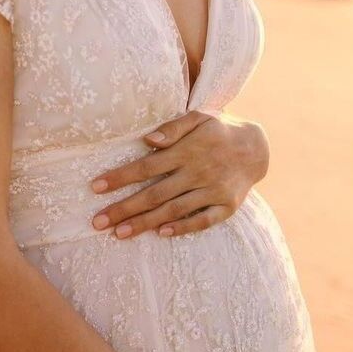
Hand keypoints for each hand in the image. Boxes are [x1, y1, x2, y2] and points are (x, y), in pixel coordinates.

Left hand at [89, 111, 269, 238]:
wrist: (257, 148)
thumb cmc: (218, 130)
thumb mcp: (198, 117)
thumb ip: (173, 128)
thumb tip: (147, 140)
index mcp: (187, 150)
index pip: (146, 167)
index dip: (120, 178)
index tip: (95, 187)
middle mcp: (198, 172)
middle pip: (155, 194)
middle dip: (124, 209)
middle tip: (97, 222)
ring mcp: (213, 191)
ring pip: (173, 210)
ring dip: (145, 223)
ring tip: (119, 234)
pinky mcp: (227, 206)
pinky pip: (203, 220)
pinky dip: (183, 228)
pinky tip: (161, 234)